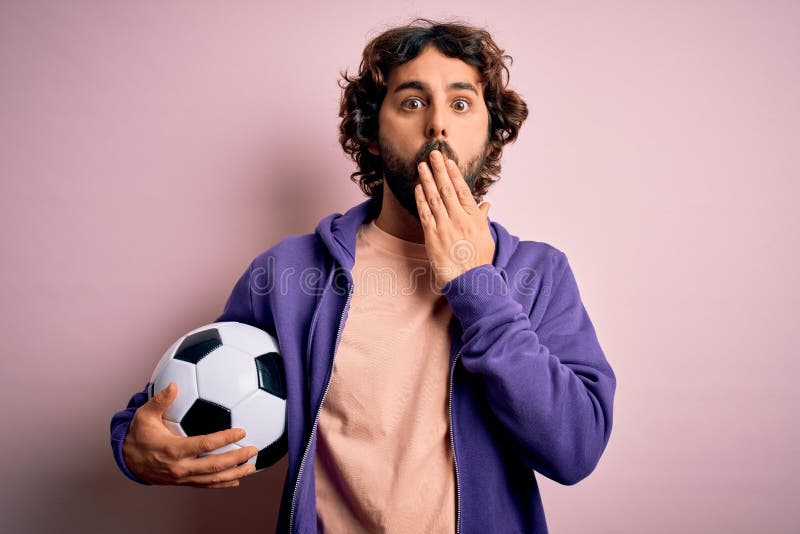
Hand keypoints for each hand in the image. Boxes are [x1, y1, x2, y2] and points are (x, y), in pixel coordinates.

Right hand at [122, 382, 257, 487]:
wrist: (126, 460)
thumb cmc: (138, 434)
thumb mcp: (144, 415)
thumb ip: (160, 400)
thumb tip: (174, 384)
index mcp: (173, 449)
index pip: (205, 444)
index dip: (225, 438)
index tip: (241, 431)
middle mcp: (180, 467)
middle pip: (214, 466)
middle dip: (236, 459)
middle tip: (253, 450)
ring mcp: (182, 478)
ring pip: (212, 479)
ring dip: (234, 474)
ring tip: (251, 467)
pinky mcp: (182, 482)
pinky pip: (205, 485)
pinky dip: (222, 484)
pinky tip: (236, 479)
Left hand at [414, 149, 494, 289]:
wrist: (469, 281)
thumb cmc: (478, 260)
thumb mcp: (486, 237)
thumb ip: (483, 218)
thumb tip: (486, 205)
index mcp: (474, 217)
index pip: (462, 190)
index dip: (454, 173)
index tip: (448, 161)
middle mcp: (459, 219)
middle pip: (447, 189)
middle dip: (438, 169)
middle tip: (432, 154)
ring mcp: (445, 227)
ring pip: (434, 198)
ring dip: (427, 179)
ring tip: (421, 166)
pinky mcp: (432, 236)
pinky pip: (425, 213)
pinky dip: (421, 199)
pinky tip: (418, 188)